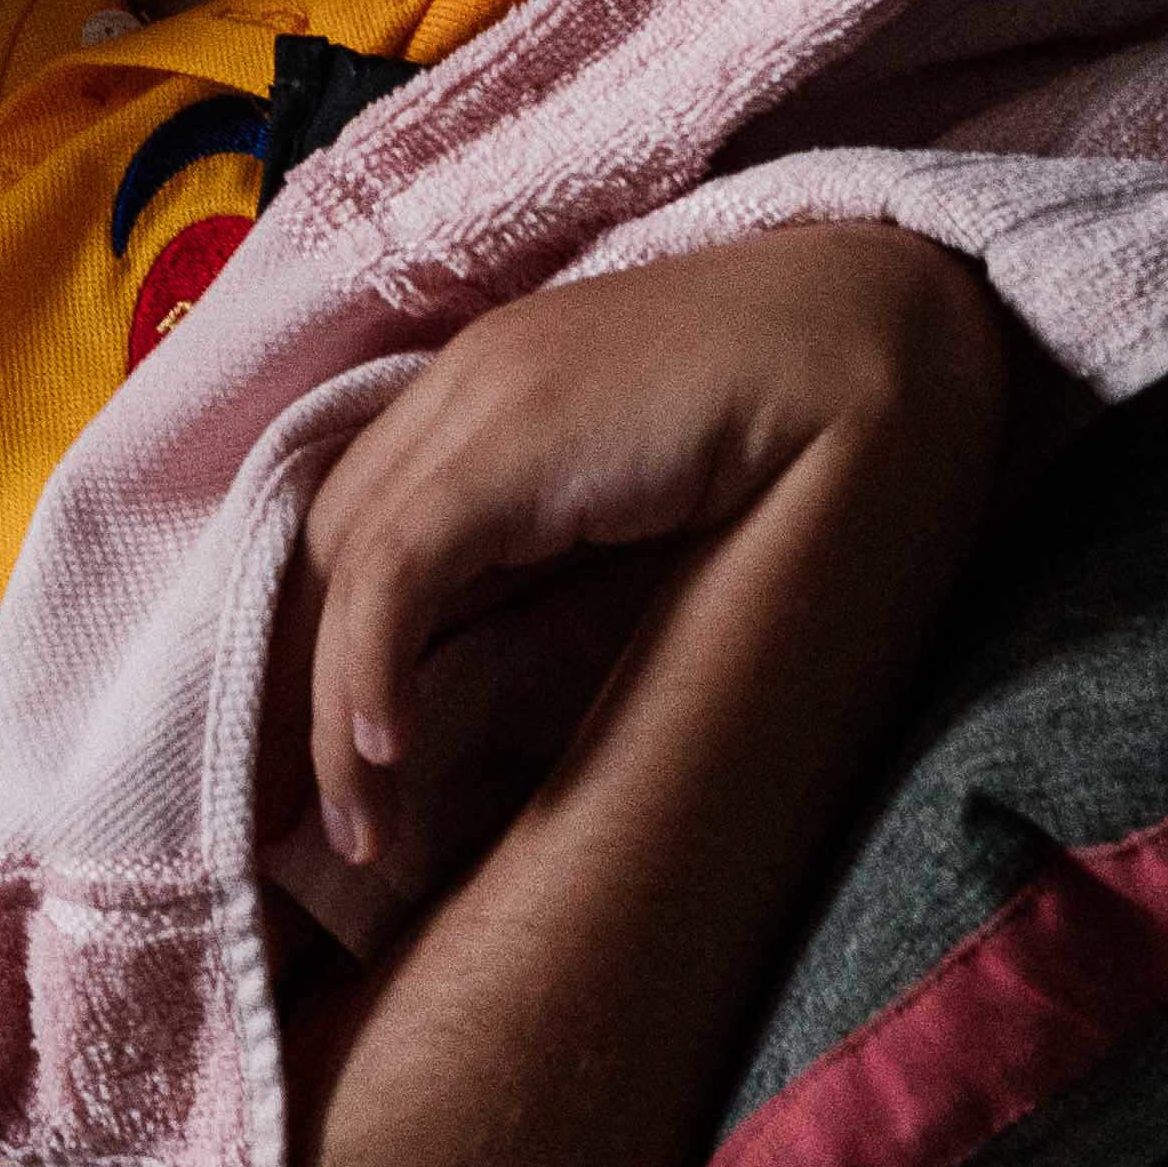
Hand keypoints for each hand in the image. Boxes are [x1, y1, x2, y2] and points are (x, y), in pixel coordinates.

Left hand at [277, 224, 1010, 904]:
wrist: (872, 331)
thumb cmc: (778, 435)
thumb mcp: (627, 511)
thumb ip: (547, 571)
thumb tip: (474, 710)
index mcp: (475, 396)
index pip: (346, 533)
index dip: (315, 654)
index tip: (314, 773)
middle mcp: (455, 387)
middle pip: (319, 555)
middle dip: (296, 696)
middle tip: (310, 827)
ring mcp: (477, 397)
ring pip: (345, 567)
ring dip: (331, 716)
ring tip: (361, 834)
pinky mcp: (512, 429)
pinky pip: (401, 561)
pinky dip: (371, 663)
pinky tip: (386, 755)